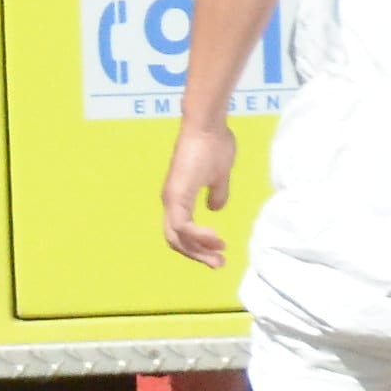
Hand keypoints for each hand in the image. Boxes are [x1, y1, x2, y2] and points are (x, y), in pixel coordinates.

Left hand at [159, 116, 236, 268]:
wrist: (208, 125)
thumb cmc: (214, 145)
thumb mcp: (219, 176)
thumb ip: (217, 193)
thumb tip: (215, 208)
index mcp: (178, 198)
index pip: (181, 232)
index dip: (197, 246)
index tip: (220, 253)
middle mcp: (171, 201)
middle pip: (176, 239)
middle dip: (197, 255)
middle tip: (219, 265)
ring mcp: (171, 198)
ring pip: (176, 236)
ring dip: (198, 250)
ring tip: (219, 258)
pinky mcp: (176, 193)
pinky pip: (181, 224)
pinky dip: (197, 236)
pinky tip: (215, 239)